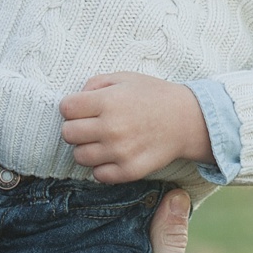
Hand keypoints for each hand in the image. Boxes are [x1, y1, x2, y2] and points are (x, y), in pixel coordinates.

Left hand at [59, 72, 211, 183]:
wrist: (187, 120)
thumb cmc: (154, 96)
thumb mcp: (124, 78)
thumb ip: (94, 84)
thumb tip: (75, 100)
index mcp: (108, 101)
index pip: (66, 109)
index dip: (72, 107)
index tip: (83, 108)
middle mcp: (111, 128)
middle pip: (68, 134)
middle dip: (76, 128)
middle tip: (91, 125)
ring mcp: (120, 152)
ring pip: (79, 157)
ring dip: (87, 148)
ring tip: (102, 140)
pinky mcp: (129, 171)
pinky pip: (98, 175)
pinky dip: (101, 166)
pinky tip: (113, 155)